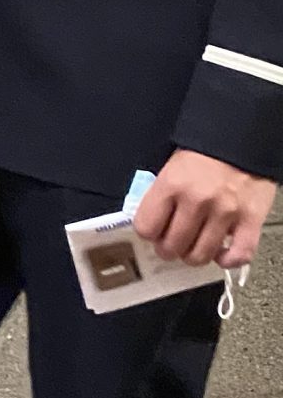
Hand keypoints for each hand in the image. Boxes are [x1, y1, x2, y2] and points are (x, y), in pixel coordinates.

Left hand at [134, 150, 275, 267]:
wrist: (244, 137)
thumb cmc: (206, 152)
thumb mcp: (173, 166)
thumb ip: (161, 195)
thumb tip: (150, 225)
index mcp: (172, 184)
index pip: (146, 227)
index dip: (148, 232)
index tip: (154, 231)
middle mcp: (197, 200)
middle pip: (171, 246)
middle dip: (168, 249)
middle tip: (172, 243)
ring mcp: (226, 212)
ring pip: (200, 255)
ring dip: (194, 256)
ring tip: (194, 247)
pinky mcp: (251, 219)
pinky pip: (239, 255)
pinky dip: (228, 260)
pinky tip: (221, 253)